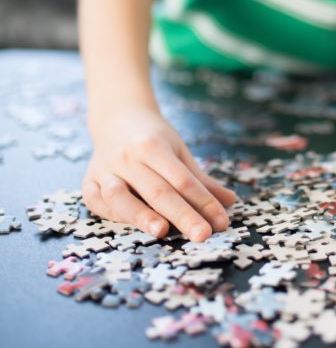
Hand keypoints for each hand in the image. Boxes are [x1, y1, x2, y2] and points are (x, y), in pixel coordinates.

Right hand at [82, 105, 236, 241]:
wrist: (118, 118)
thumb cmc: (154, 138)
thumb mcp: (179, 151)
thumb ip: (201, 180)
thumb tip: (230, 201)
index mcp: (154, 146)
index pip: (183, 180)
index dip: (203, 202)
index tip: (220, 222)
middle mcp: (128, 157)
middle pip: (158, 190)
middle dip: (182, 215)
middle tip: (203, 235)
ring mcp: (106, 170)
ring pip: (121, 197)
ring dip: (141, 216)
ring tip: (162, 232)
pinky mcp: (88, 183)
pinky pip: (98, 203)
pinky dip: (114, 216)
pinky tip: (131, 227)